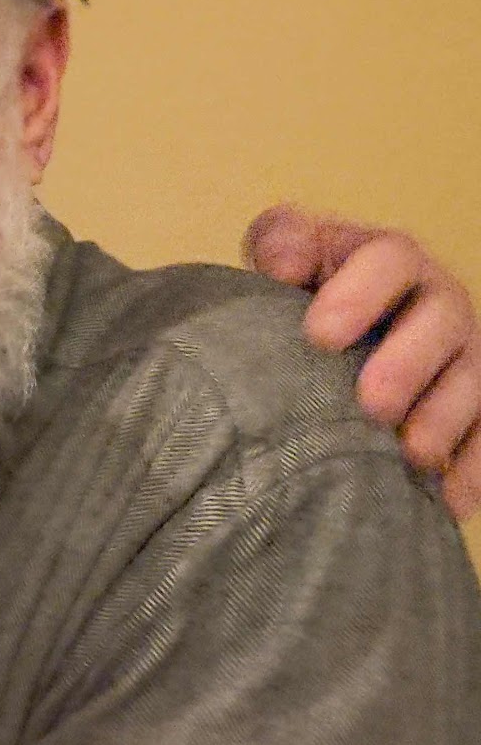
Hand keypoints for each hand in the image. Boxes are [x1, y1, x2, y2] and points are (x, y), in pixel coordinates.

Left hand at [244, 204, 479, 518]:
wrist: (329, 336)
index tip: (318, 334)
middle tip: (372, 405)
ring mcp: (464, 356)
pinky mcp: (475, 407)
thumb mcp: (287, 255)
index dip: (360, 293)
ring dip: (447, 419)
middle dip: (410, 364)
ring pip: (475, 382)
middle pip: (442, 322)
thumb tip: (285, 263)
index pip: (389, 260)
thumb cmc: (302, 293)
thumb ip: (282, 243)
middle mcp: (437, 303)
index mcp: (389, 260)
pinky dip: (473, 469)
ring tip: (413, 455)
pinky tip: (450, 502)